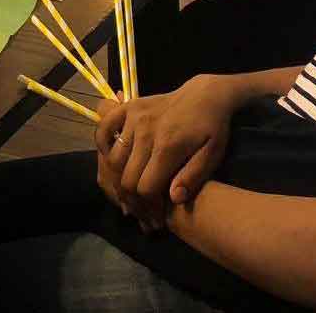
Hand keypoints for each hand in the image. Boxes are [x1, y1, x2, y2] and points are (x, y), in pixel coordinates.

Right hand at [95, 75, 245, 229]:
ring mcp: (133, 117)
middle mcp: (145, 131)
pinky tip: (111, 162)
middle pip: (126, 178)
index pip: (145, 187)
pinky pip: (103, 130)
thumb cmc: (212, 128)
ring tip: (131, 195)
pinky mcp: (127, 108)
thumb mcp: (213, 154)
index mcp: (168, 146)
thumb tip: (174, 199)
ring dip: (118, 183)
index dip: (148, 209)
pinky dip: (102, 148)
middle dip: (133, 203)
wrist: (206, 95)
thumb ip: (193, 176)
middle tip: (143, 215)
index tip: (156, 220)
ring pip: (113, 160)